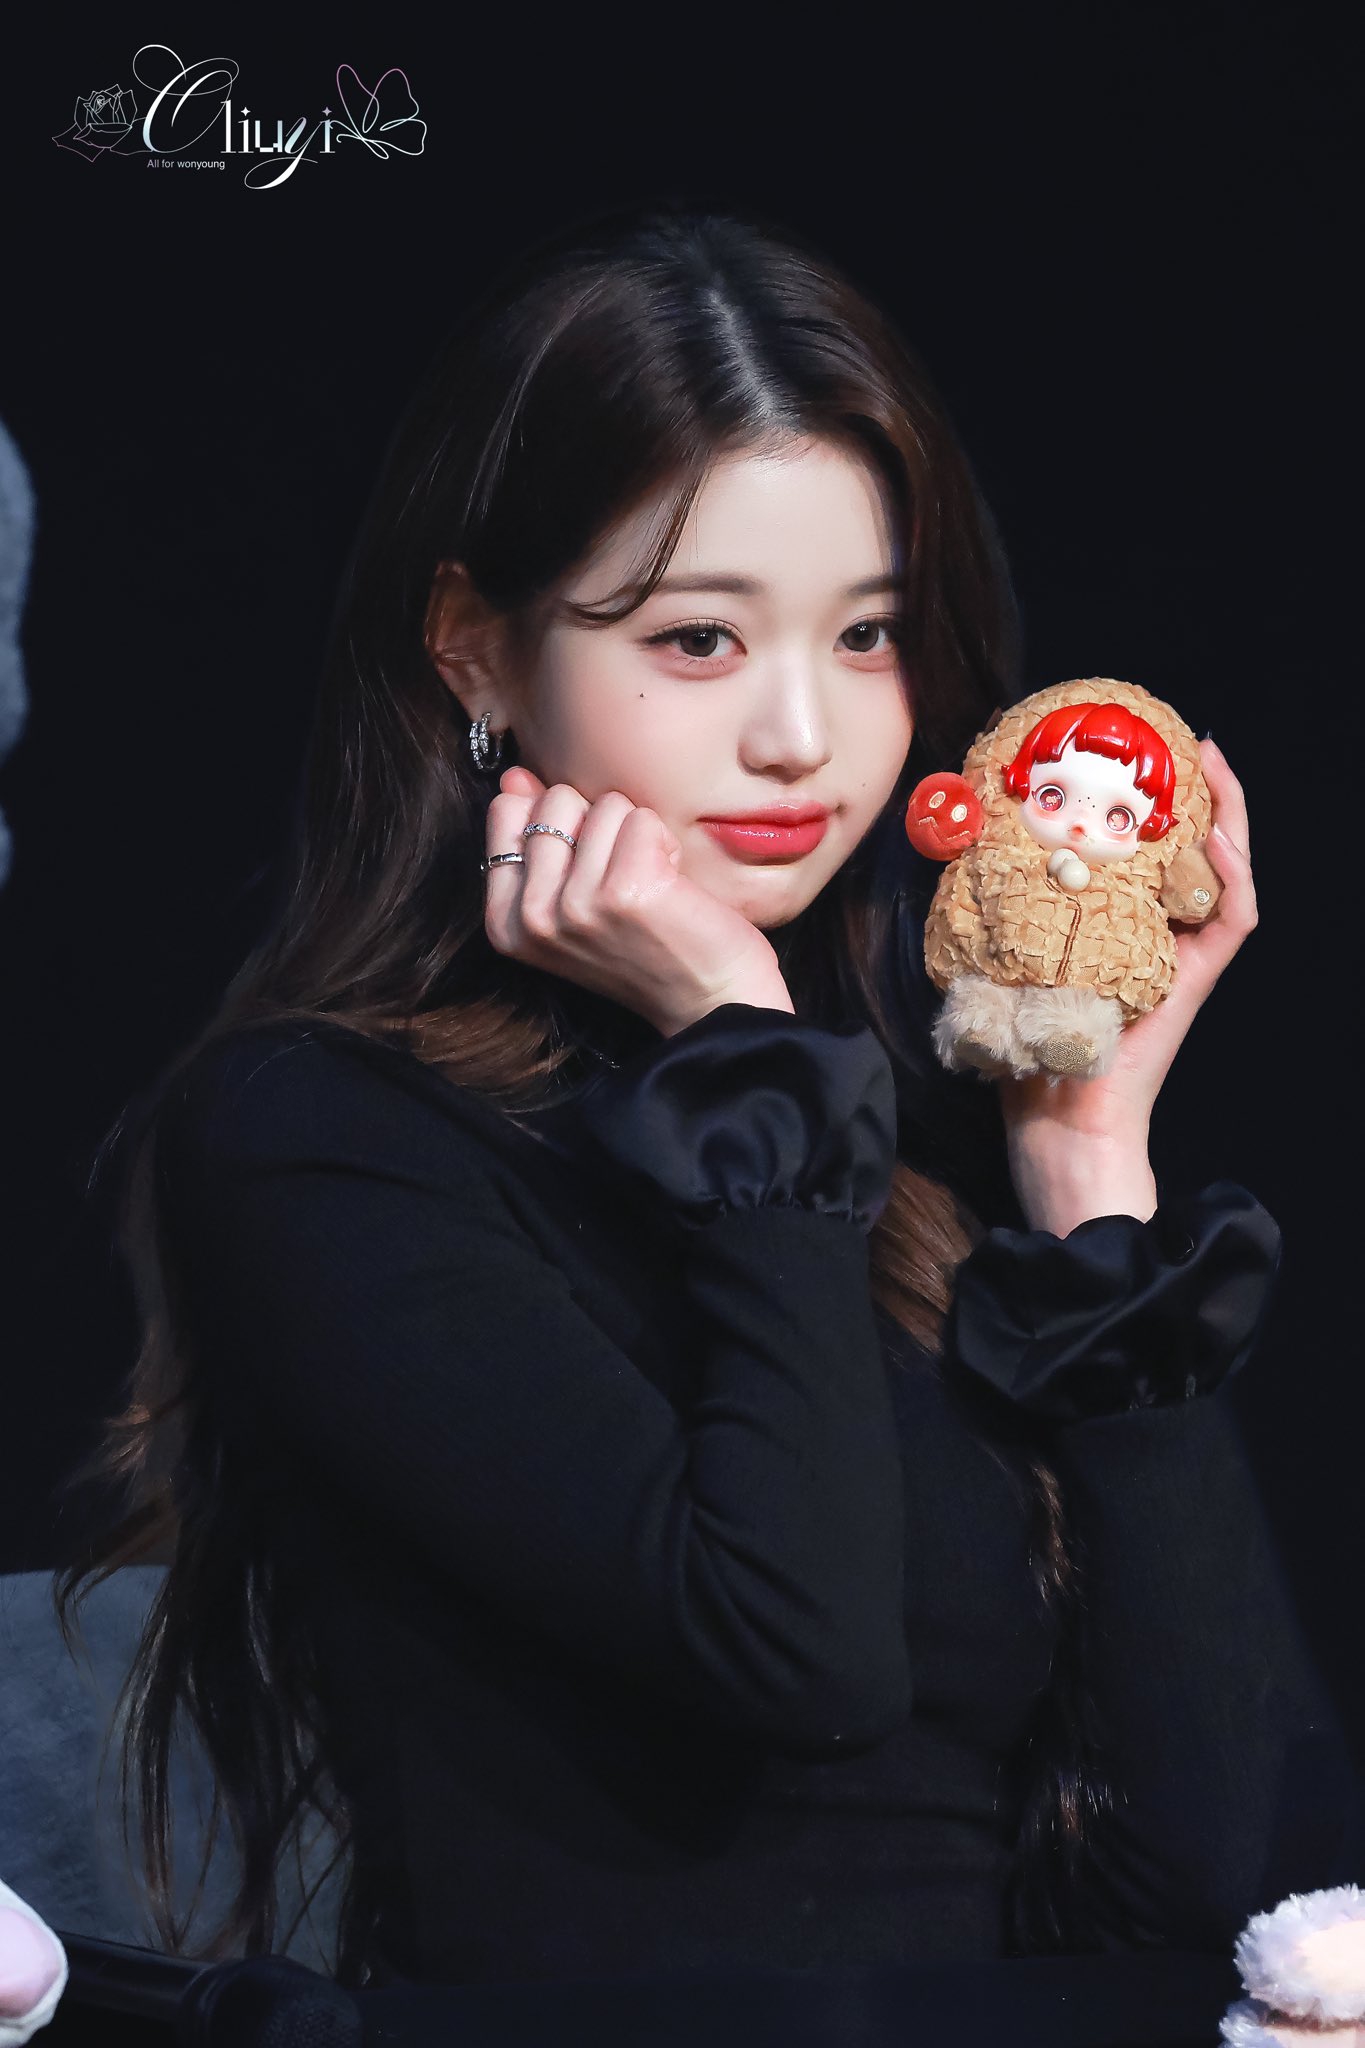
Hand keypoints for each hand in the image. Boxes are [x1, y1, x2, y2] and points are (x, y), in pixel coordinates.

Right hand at [485, 766, 794, 1034]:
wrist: (709, 1002)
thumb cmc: (648, 947)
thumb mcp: (572, 899)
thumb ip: (537, 838)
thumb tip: (515, 775)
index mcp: (507, 920)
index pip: (507, 811)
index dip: (561, 824)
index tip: (587, 871)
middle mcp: (533, 917)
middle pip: (556, 800)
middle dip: (599, 825)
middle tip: (623, 880)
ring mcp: (576, 905)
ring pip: (604, 805)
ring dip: (636, 836)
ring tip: (650, 886)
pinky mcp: (626, 891)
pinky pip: (642, 818)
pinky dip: (665, 843)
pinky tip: (671, 886)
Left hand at [998, 738, 1256, 1230]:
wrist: (1057, 1123)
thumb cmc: (1024, 1050)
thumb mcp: (1002, 959)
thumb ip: (993, 907)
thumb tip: (951, 842)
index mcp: (1118, 925)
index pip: (1145, 850)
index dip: (1149, 800)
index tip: (1132, 749)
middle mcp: (1158, 933)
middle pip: (1195, 848)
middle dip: (1199, 789)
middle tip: (1190, 738)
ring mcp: (1182, 956)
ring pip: (1225, 872)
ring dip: (1227, 815)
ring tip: (1213, 764)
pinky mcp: (1195, 979)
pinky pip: (1232, 916)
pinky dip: (1230, 873)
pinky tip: (1214, 837)